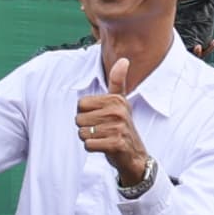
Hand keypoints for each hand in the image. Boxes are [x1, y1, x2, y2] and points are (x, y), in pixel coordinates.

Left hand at [75, 51, 154, 188]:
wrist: (134, 155)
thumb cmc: (121, 126)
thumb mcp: (120, 102)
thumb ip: (118, 82)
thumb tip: (124, 59)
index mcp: (116, 99)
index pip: (80, 104)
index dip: (85, 114)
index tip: (99, 118)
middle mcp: (118, 111)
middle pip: (79, 119)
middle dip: (86, 128)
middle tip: (102, 131)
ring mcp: (118, 128)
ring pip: (82, 133)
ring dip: (89, 138)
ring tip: (103, 138)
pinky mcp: (116, 144)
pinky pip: (88, 145)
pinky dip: (93, 148)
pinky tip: (104, 147)